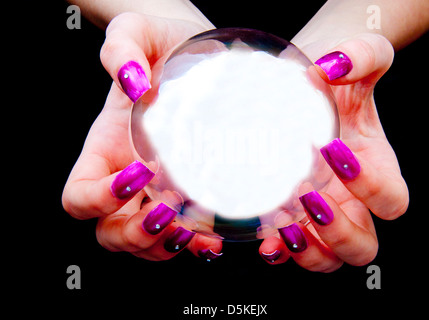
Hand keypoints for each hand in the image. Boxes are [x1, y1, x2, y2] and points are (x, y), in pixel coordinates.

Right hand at [62, 13, 221, 260]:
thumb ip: (122, 48)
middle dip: (134, 234)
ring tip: (192, 231)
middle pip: (109, 232)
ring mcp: (156, 192)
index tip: (138, 172)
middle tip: (166, 214)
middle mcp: (125, 179)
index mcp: (104, 151)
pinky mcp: (187, 194)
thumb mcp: (137, 33)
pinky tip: (213, 238)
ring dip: (164, 247)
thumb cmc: (160, 44)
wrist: (196, 53)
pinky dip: (195, 246)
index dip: (99, 198)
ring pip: (145, 245)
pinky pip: (182, 236)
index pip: (79, 197)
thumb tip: (133, 81)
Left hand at [259, 33, 408, 270]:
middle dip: (339, 232)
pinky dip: (280, 253)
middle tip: (309, 198)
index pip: (392, 201)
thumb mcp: (356, 59)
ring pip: (329, 259)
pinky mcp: (291, 216)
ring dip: (309, 252)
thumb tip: (333, 66)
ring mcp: (322, 213)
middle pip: (364, 246)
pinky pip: (292, 251)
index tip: (333, 152)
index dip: (371, 188)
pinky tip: (265, 241)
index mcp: (377, 170)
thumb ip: (363, 55)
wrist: (302, 87)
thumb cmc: (334, 81)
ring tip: (285, 226)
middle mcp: (352, 200)